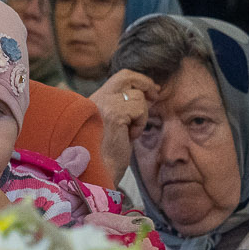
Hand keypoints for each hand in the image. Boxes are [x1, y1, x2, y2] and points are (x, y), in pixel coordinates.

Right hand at [90, 69, 159, 184]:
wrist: (95, 174)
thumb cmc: (106, 156)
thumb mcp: (113, 126)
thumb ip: (123, 108)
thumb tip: (147, 93)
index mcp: (92, 101)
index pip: (118, 79)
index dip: (138, 82)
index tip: (152, 90)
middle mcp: (95, 98)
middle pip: (126, 76)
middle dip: (145, 82)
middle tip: (156, 94)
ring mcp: (103, 104)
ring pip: (137, 96)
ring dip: (141, 116)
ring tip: (130, 133)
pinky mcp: (113, 113)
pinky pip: (139, 109)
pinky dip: (140, 123)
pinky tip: (129, 137)